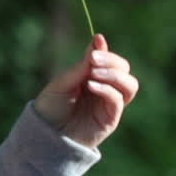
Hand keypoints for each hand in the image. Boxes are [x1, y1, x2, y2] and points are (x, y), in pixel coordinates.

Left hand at [34, 33, 138, 148]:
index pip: (110, 60)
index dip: (106, 50)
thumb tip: (98, 40)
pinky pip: (118, 100)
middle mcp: (105, 89)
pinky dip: (108, 89)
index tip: (97, 40)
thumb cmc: (51, 107)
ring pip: (130, 84)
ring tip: (94, 74)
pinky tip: (92, 85)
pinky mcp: (110, 119)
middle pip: (125, 69)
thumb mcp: (63, 82)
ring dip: (115, 75)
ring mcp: (109, 104)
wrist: (45, 134)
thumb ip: (82, 65)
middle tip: (94, 60)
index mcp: (94, 77)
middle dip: (112, 61)